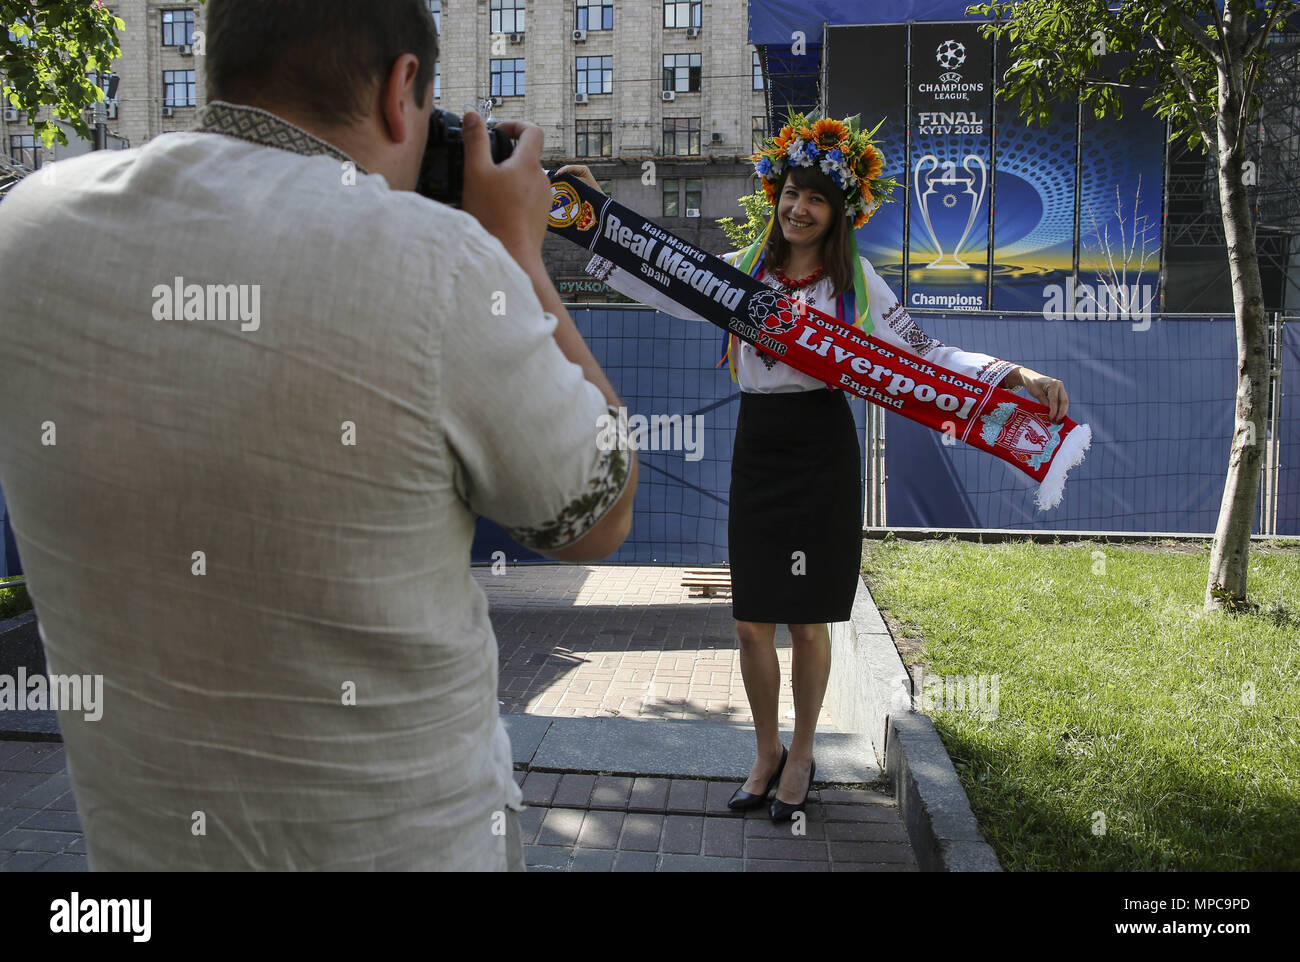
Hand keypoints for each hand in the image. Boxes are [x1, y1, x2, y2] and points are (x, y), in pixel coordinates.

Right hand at [461, 113, 550, 260]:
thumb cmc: (493, 216)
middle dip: (507, 155)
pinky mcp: (542, 217)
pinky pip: (528, 198)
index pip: (533, 131)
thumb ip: (475, 141)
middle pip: (528, 156)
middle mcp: (542, 179)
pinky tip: (498, 209)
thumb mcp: (476, 173)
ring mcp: (544, 200)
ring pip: (527, 178)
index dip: (515, 125)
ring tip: (488, 191)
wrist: (512, 257)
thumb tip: (473, 115)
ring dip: (510, 178)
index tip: (498, 131)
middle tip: (484, 165)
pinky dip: (514, 196)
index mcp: (529, 164)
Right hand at [553, 164, 601, 192]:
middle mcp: (580, 170)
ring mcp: (577, 176)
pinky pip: (567, 181)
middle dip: (560, 174)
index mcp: (583, 169)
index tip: (556, 175)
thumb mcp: (580, 185)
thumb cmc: (591, 193)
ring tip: (554, 182)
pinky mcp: (575, 182)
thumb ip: (571, 179)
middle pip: (567, 171)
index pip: (570, 168)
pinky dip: (563, 183)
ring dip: (560, 179)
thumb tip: (560, 177)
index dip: (562, 171)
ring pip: (566, 176)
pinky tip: (557, 186)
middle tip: (553, 178)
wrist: (598, 201)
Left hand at [1011, 366, 1069, 421]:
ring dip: (1062, 411)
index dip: (1054, 410)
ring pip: (1064, 402)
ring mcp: (1061, 389)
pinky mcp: (1059, 392)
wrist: (1031, 377)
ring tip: (1057, 420)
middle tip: (1057, 421)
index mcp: (1054, 384)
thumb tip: (1050, 413)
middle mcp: (1060, 386)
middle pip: (1064, 401)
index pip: (1055, 400)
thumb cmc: (1032, 384)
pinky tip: (1057, 416)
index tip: (1051, 419)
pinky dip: (1060, 408)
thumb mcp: (1036, 393)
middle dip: (1061, 412)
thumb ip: (1043, 402)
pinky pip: (1061, 401)